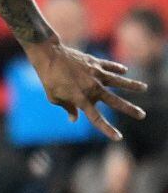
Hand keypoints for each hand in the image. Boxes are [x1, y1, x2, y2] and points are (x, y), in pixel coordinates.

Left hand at [26, 41, 147, 140]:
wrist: (49, 55)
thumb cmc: (49, 78)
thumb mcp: (54, 97)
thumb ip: (67, 108)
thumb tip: (74, 119)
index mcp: (81, 98)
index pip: (96, 118)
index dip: (107, 129)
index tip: (118, 137)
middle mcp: (92, 88)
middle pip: (115, 101)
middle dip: (129, 109)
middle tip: (142, 115)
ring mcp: (95, 74)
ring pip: (119, 81)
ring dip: (132, 85)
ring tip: (145, 88)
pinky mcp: (95, 62)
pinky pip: (109, 66)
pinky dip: (117, 68)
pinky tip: (124, 71)